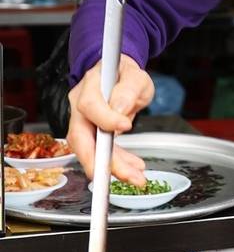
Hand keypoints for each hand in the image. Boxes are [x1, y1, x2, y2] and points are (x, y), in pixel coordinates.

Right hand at [67, 55, 153, 184]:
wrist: (119, 76)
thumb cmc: (125, 74)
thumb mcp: (135, 76)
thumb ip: (129, 88)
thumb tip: (120, 108)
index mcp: (90, 85)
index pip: (90, 105)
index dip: (105, 118)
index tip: (125, 126)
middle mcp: (80, 104)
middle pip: (81, 137)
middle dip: (99, 160)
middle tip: (122, 174)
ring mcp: (83, 121)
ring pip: (90, 150)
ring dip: (112, 167)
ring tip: (136, 177)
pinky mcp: (91, 134)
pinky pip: (101, 152)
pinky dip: (117, 163)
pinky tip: (132, 169)